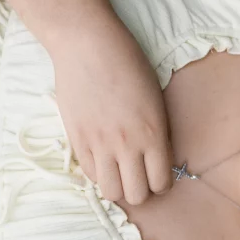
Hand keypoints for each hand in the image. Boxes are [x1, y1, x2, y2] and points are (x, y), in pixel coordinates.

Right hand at [52, 32, 173, 204]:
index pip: (161, 183)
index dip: (161, 184)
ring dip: (118, 187)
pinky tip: (102, 160)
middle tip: (139, 177)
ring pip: (111, 192)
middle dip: (141, 191)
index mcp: (153, 133)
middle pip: (137, 196)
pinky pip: (90, 174)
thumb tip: (156, 157)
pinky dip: (99, 173)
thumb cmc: (127, 62)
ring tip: (119, 173)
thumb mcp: (155, 97)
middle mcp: (127, 145)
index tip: (158, 176)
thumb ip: (157, 131)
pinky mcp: (77, 140)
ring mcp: (99, 145)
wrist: (87, 44)